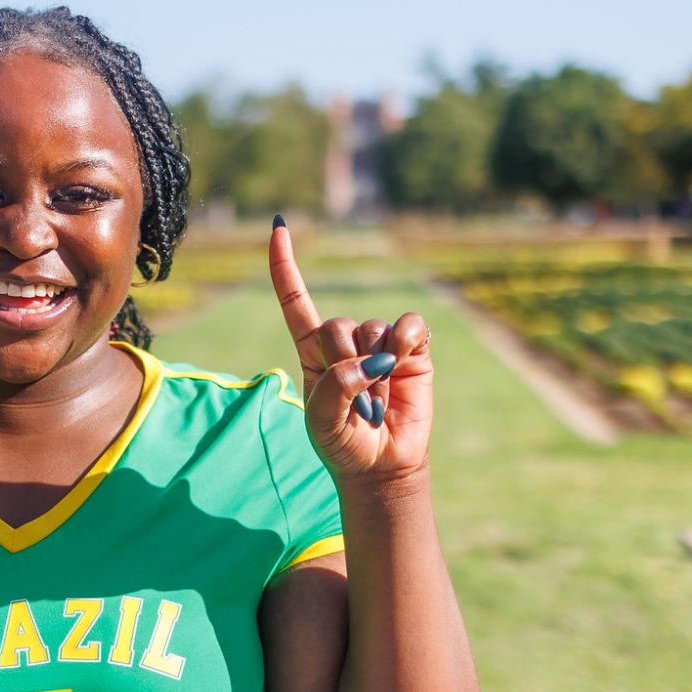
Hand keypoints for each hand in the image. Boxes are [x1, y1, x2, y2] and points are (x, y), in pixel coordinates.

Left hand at [269, 217, 432, 485]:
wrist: (381, 464)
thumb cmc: (342, 443)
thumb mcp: (322, 420)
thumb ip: (334, 388)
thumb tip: (369, 360)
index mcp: (313, 352)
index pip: (295, 301)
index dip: (284, 266)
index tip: (278, 227)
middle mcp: (345, 341)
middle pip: (337, 324)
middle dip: (342, 362)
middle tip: (354, 399)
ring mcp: (379, 343)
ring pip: (372, 328)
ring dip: (374, 367)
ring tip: (376, 399)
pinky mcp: (412, 349)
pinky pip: (409, 325)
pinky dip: (406, 339)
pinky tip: (401, 363)